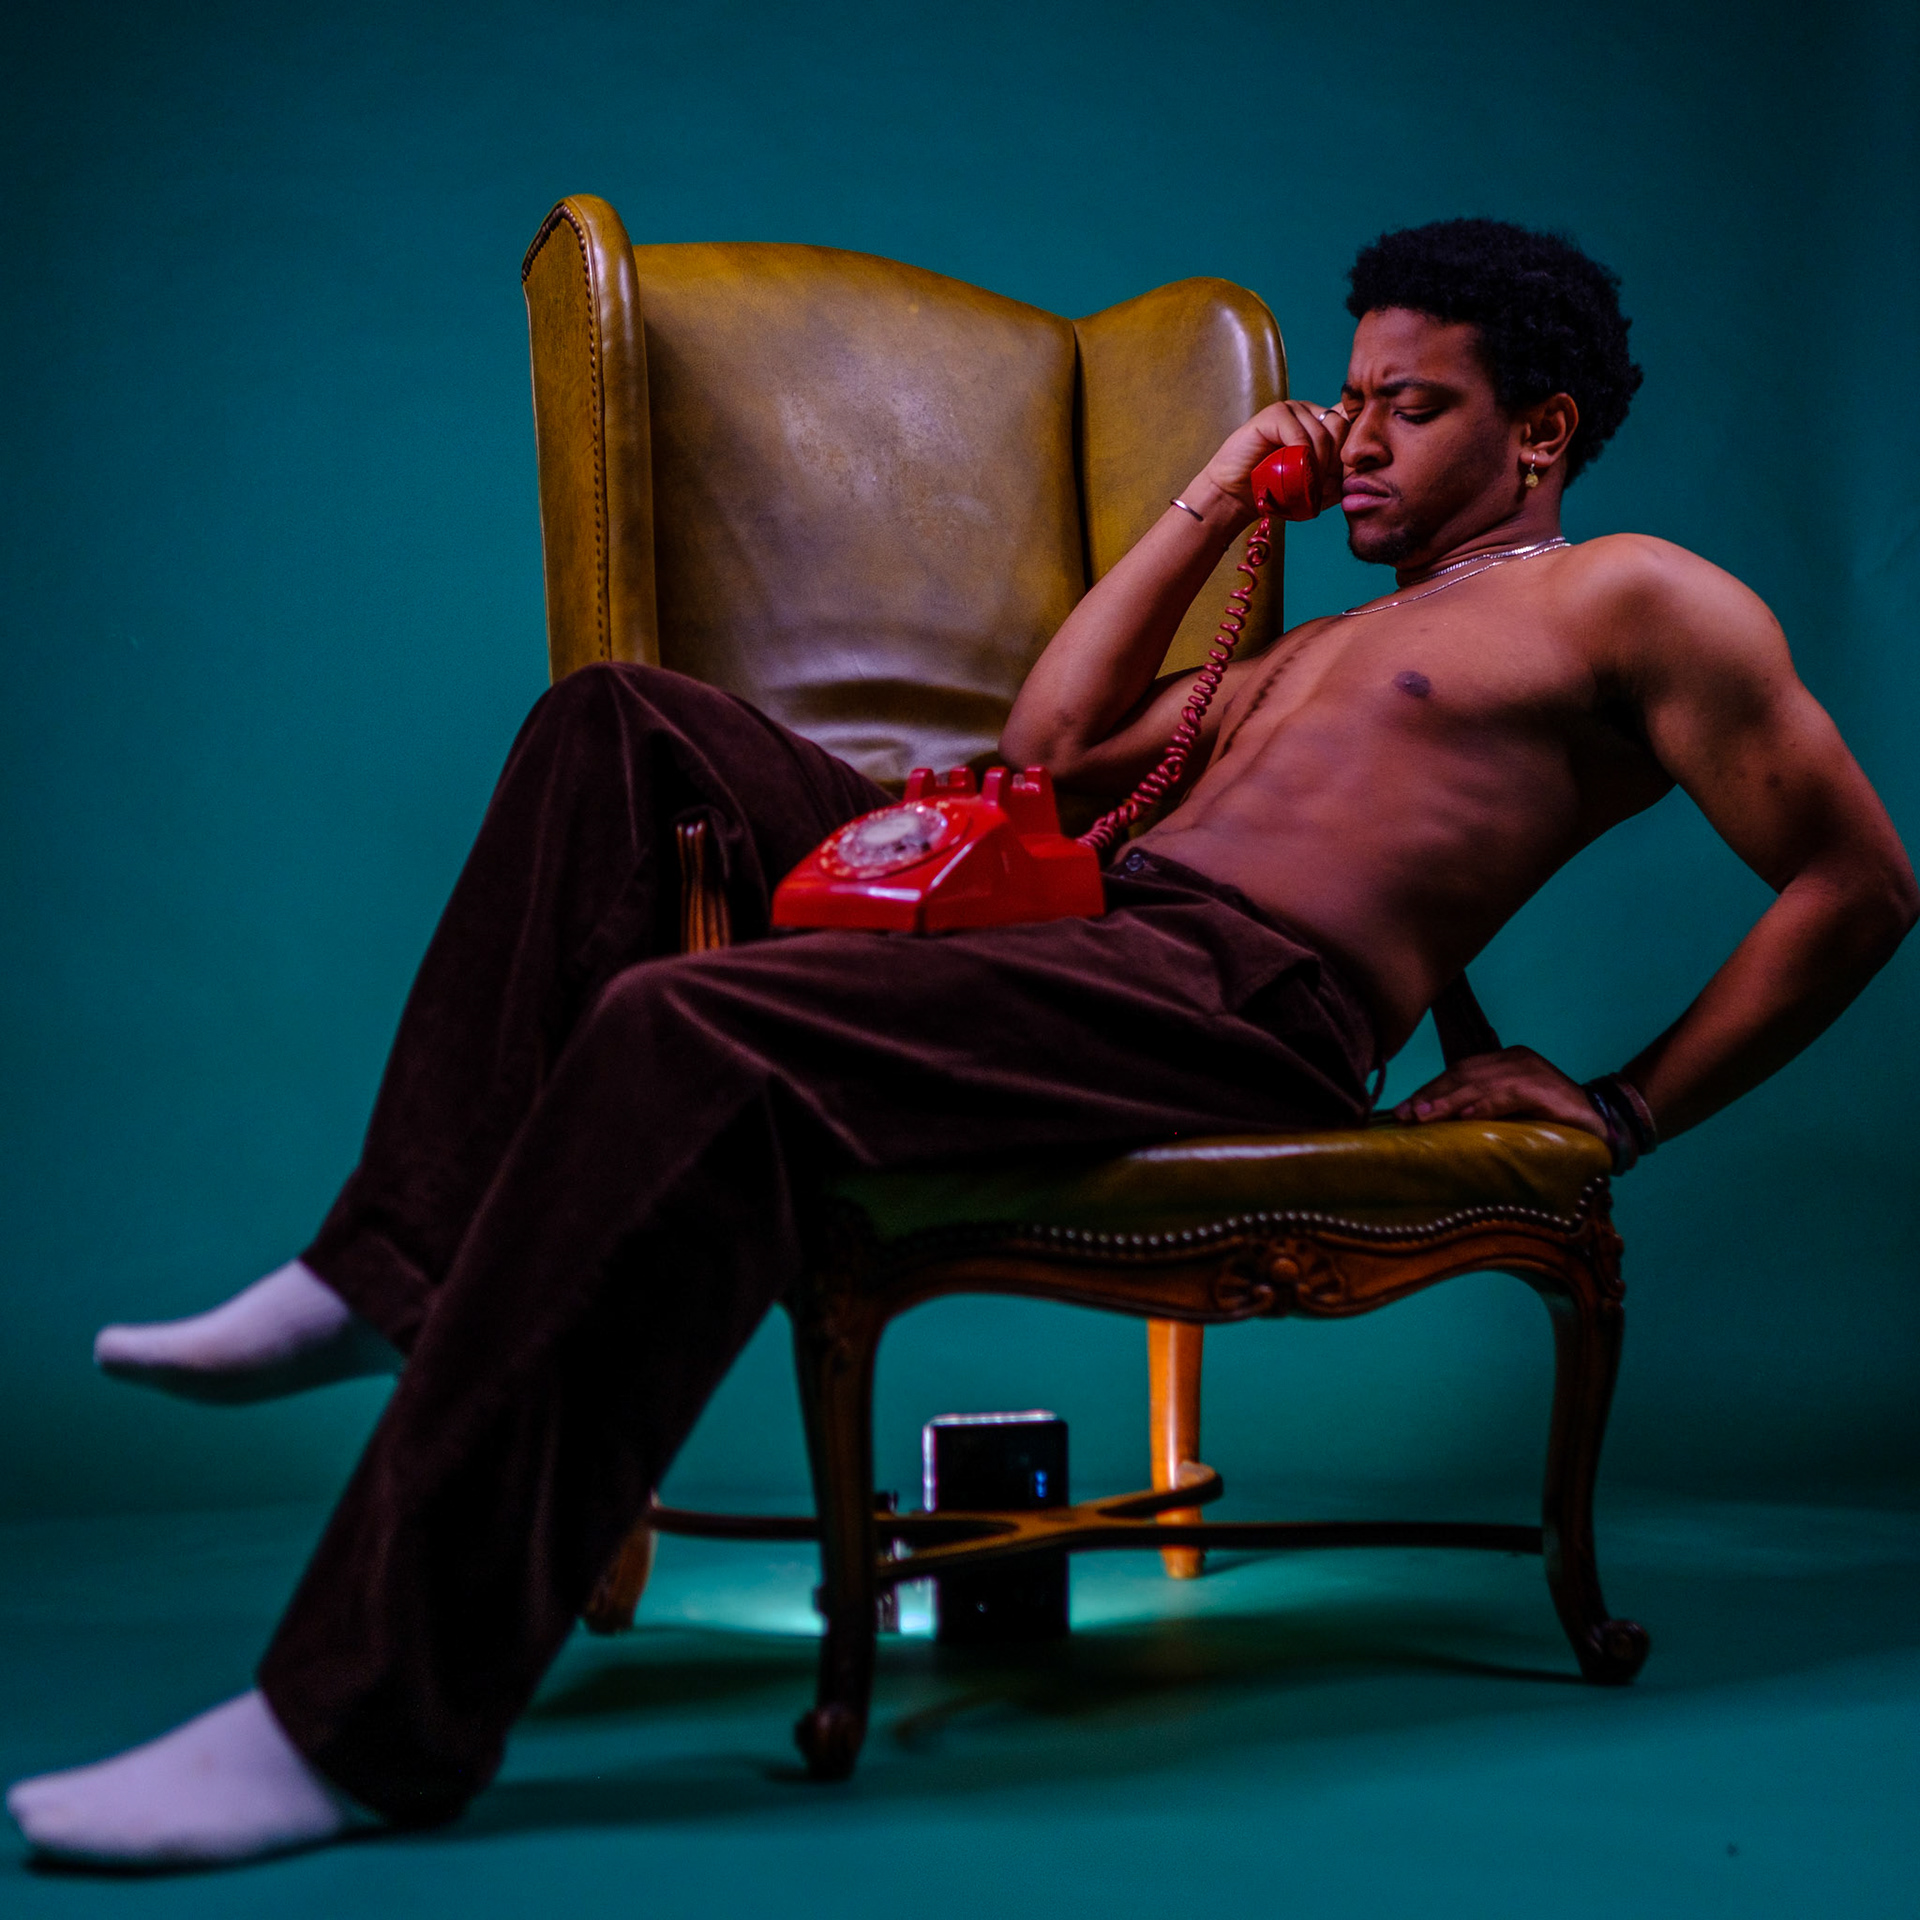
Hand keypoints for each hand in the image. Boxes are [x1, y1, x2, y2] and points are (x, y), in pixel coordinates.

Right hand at [1192, 400, 1352, 521]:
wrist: (1239, 496)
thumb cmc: (1277, 492)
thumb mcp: (1318, 487)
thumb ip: (1342, 476)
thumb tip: (1365, 472)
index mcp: (1324, 424)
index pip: (1353, 426)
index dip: (1351, 454)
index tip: (1340, 481)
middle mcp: (1311, 412)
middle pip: (1342, 426)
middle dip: (1337, 460)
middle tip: (1323, 485)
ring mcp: (1293, 410)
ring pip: (1323, 431)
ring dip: (1319, 463)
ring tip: (1307, 483)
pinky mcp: (1275, 414)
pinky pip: (1300, 433)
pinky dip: (1301, 456)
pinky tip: (1293, 471)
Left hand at [1392, 1045, 1607, 1138]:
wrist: (1602, 1122)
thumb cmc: (1550, 1120)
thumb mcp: (1509, 1110)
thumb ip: (1480, 1108)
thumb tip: (1436, 1122)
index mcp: (1503, 1060)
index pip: (1458, 1071)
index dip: (1428, 1090)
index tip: (1401, 1110)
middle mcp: (1514, 1058)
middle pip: (1463, 1074)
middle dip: (1431, 1095)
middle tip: (1405, 1115)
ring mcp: (1530, 1070)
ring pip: (1481, 1083)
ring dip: (1450, 1102)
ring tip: (1425, 1117)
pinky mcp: (1545, 1086)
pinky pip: (1510, 1095)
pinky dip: (1487, 1106)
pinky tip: (1468, 1117)